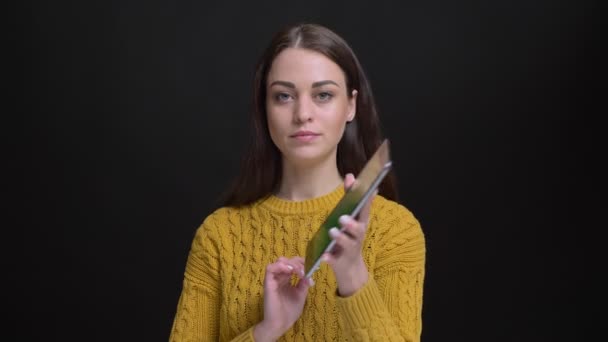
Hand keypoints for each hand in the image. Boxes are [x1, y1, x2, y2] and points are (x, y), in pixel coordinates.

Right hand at [253, 256, 312, 341]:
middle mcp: (279, 277)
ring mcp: (273, 279)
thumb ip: (304, 283)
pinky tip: (290, 271)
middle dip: (297, 262)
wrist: (281, 324)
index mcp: (286, 280)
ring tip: (298, 271)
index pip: (292, 264)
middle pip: (286, 260)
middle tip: (305, 270)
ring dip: (290, 263)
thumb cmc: (289, 311)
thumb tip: (310, 274)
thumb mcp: (301, 295)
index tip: (311, 265)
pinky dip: (280, 266)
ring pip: (279, 261)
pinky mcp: (268, 283)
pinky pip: (270, 268)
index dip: (301, 262)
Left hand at [322, 173, 373, 296]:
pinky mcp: (341, 262)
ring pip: (347, 244)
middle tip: (343, 217)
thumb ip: (348, 200)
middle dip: (352, 223)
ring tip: (333, 231)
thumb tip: (350, 176)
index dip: (363, 197)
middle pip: (358, 229)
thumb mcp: (350, 220)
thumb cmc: (348, 238)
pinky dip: (330, 258)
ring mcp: (350, 250)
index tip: (360, 185)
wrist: (350, 269)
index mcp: (360, 224)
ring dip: (341, 238)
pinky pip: (335, 260)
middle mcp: (358, 236)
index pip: (363, 208)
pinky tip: (325, 256)